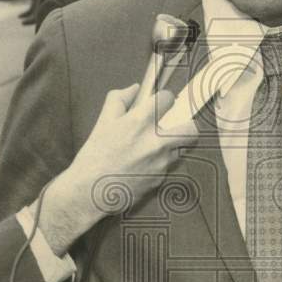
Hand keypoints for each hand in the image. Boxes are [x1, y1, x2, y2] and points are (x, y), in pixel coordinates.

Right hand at [35, 83, 197, 252]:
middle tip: (174, 125)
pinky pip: (169, 165)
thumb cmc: (94, 157)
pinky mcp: (161, 179)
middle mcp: (156, 141)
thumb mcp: (102, 122)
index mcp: (140, 122)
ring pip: (181, 148)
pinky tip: (143, 164)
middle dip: (186, 124)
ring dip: (172, 145)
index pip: (169, 98)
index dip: (164, 99)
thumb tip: (134, 89)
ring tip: (153, 146)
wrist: (90, 192)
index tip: (160, 103)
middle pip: (191, 129)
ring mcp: (161, 162)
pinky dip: (160, 162)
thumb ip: (119, 99)